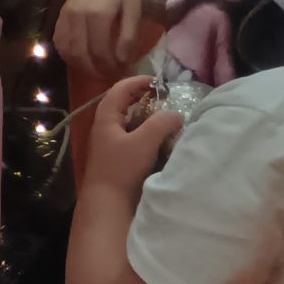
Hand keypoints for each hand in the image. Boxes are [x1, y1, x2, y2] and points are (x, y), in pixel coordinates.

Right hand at [56, 0, 150, 81]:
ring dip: (81, 66)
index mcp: (97, 15)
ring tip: (98, 69)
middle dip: (97, 70)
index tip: (124, 73)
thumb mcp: (134, 11)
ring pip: (67, 51)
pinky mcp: (60, 15)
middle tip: (111, 75)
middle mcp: (77, 16)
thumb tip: (123, 62)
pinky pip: (59, 42)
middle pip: (82, 55)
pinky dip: (69, 55)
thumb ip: (128, 37)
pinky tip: (82, 58)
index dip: (112, 67)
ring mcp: (65, 15)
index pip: (101, 53)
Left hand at [84, 77, 182, 199]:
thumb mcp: (143, 142)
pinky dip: (148, 132)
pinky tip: (163, 138)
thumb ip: (160, 124)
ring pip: (131, 121)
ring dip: (148, 116)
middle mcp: (106, 126)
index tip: (160, 82)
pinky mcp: (119, 157)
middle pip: (125, 103)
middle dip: (145, 97)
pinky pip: (135, 137)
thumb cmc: (122, 169)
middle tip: (166, 98)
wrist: (108, 203)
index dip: (139, 81)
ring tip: (169, 116)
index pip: (121, 89)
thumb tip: (176, 113)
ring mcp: (112, 142)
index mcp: (106, 117)